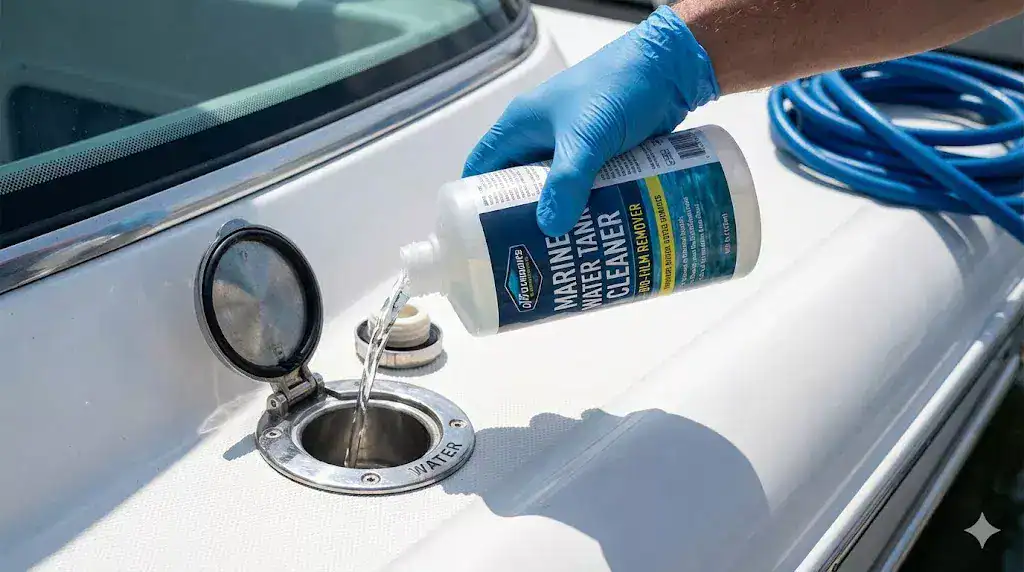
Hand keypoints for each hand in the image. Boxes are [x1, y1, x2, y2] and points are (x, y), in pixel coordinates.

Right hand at [463, 6, 720, 236]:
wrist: (673, 68)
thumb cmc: (619, 88)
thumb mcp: (588, 137)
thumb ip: (567, 182)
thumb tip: (549, 229)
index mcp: (521, 126)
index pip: (482, 168)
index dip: (474, 204)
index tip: (481, 240)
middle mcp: (540, 137)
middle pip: (518, 187)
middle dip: (523, 221)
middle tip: (527, 258)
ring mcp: (572, 147)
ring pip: (555, 191)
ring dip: (559, 218)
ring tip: (562, 255)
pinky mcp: (601, 155)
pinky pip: (585, 189)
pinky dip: (587, 210)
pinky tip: (594, 235)